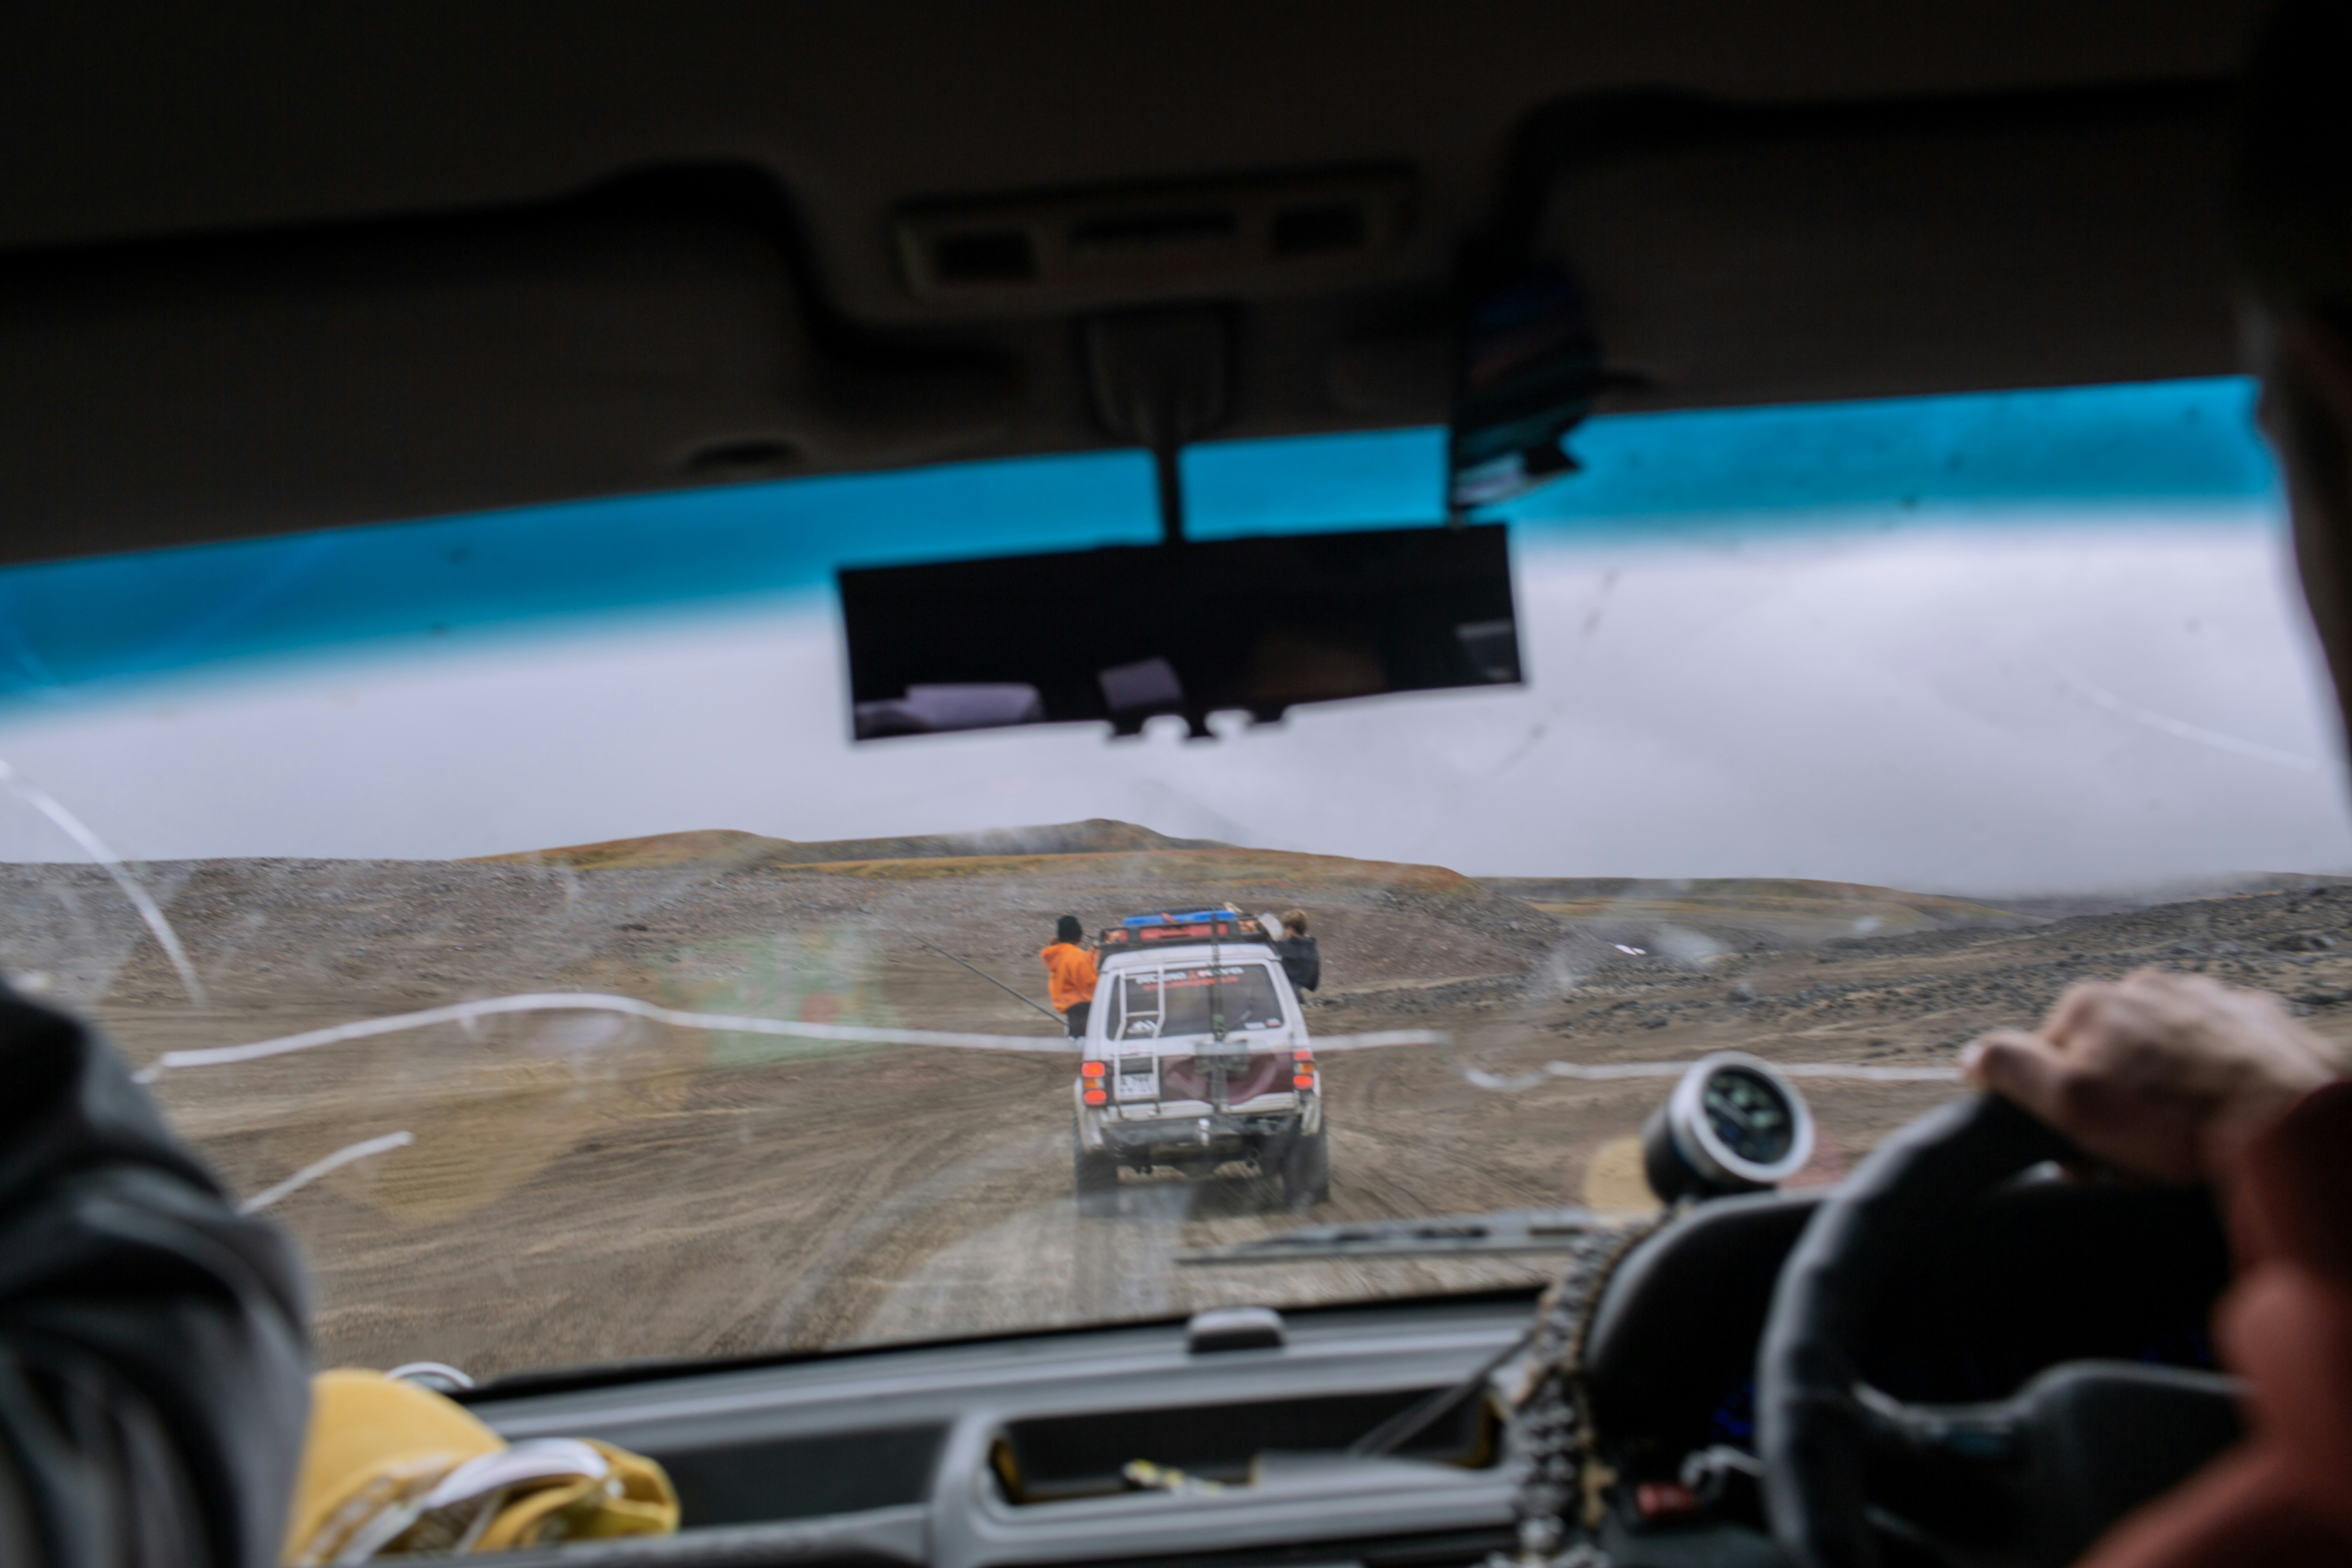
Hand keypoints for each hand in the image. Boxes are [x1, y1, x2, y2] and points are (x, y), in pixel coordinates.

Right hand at [1961, 968, 2335, 1182]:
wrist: (2288, 1121)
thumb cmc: (2179, 1118)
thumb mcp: (2070, 1103)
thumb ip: (2010, 1070)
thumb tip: (1971, 1055)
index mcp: (2092, 1004)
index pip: (2049, 1058)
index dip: (2059, 1111)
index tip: (2083, 1149)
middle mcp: (2144, 988)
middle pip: (2107, 1053)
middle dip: (2113, 1102)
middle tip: (2134, 1153)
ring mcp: (2204, 999)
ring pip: (2162, 1050)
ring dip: (2163, 1090)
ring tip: (2183, 1138)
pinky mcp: (2254, 1020)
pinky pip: (2217, 1051)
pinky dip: (2214, 1080)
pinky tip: (2221, 1115)